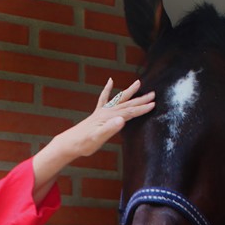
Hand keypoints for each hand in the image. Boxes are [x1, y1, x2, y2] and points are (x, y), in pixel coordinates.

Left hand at [32, 79, 154, 198]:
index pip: (129, 112)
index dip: (142, 108)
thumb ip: (110, 129)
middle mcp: (106, 112)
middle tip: (154, 94)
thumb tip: (122, 119)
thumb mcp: (98, 138)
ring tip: (138, 83)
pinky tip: (110, 81)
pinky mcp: (97, 114)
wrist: (70, 143)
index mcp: (109, 117)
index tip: (154, 104)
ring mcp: (101, 112)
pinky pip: (103, 98)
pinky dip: (107, 89)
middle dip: (141, 99)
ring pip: (119, 100)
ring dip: (129, 92)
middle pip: (127, 104)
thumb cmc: (84, 143)